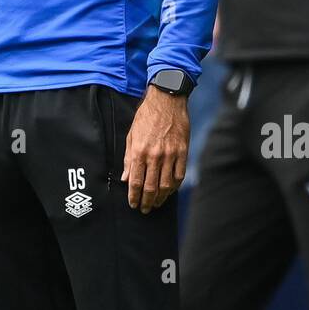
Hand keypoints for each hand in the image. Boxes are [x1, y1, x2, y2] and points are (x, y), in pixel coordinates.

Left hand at [122, 86, 189, 213]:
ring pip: (166, 185)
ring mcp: (171, 154)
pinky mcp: (183, 152)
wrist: (166, 100)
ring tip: (156, 203)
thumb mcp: (131, 135)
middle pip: (151, 187)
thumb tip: (126, 178)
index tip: (133, 204)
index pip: (136, 182)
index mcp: (140, 151)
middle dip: (147, 201)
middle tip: (145, 209)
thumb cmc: (146, 116)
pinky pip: (179, 175)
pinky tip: (169, 191)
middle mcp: (155, 155)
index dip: (134, 197)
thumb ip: (129, 158)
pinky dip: (174, 187)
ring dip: (161, 198)